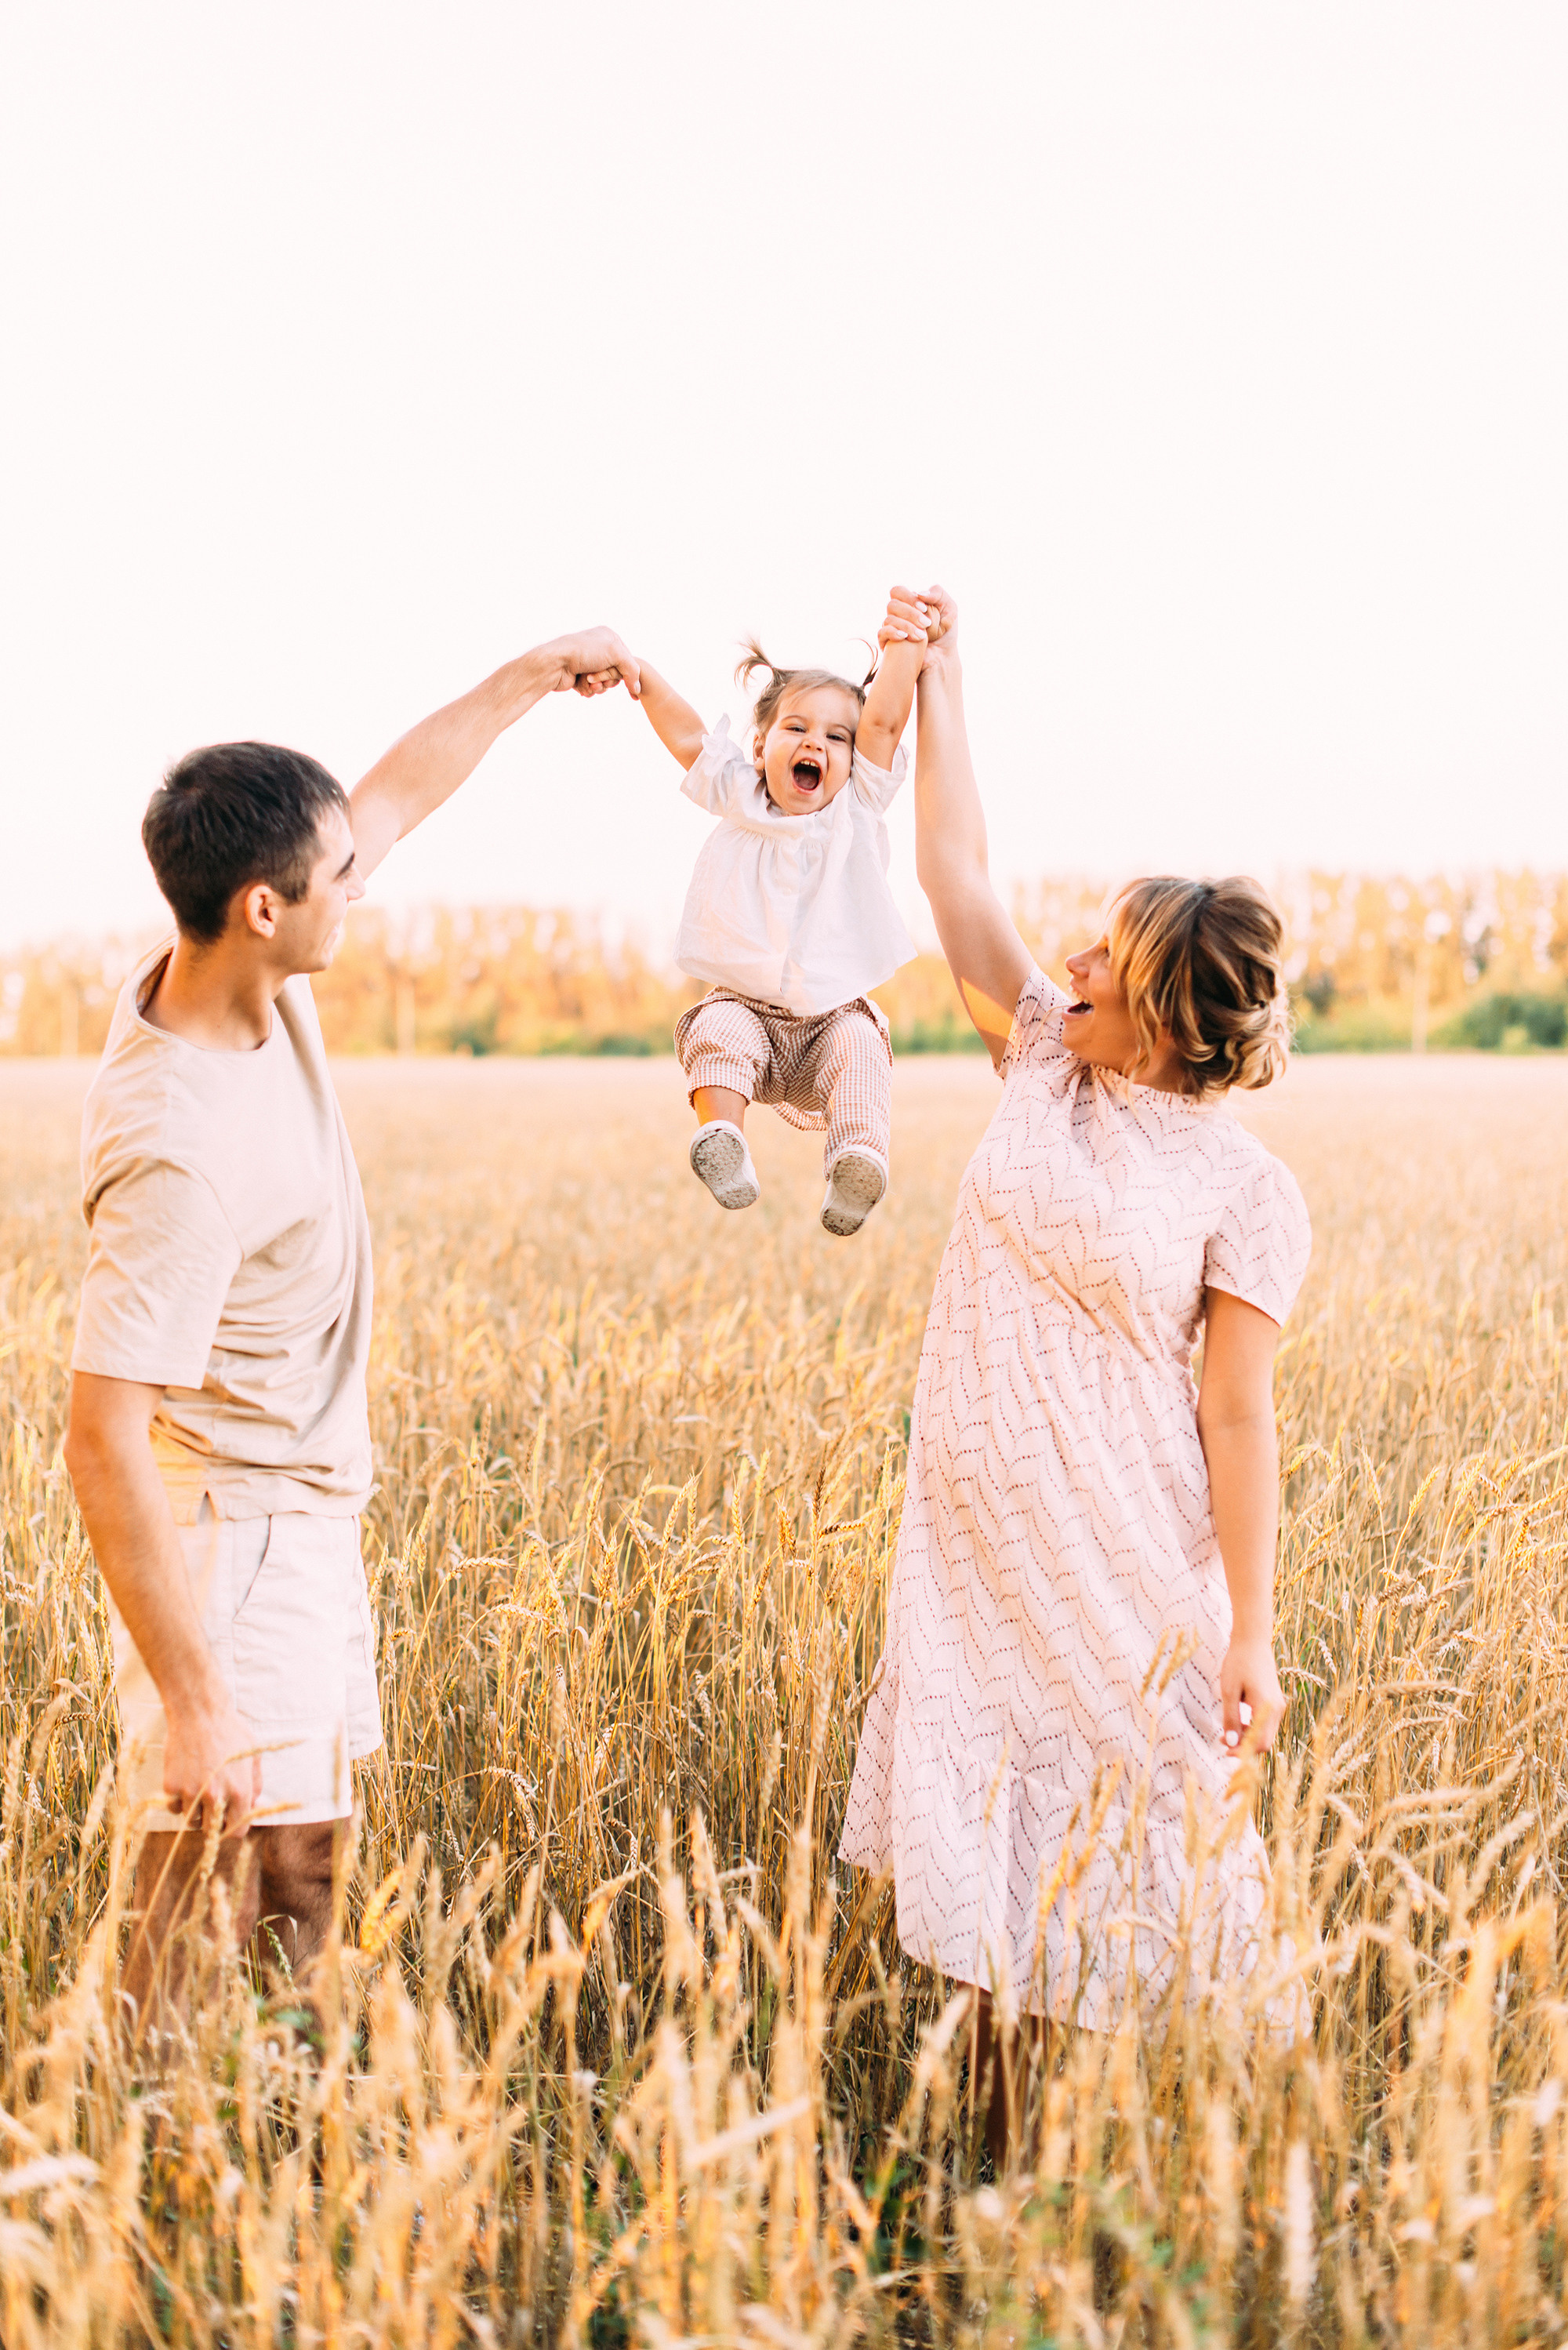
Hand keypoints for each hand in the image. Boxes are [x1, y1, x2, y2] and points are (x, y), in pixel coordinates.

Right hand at [162, 1692, 260, 1837]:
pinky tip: (185, 1782)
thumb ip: (255, 1785)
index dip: (234, 1827)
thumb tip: (253, 1806)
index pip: (237, 1831)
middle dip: (213, 1822)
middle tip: (212, 1805)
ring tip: (199, 1789)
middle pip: (211, 1830)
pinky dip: (178, 1800)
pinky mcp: (171, 1786)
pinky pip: (174, 1806)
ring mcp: (190, 1792)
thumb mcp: (253, 1755)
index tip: (229, 1819)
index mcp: (240, 1791)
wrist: (198, 1712)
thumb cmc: (229, 1731)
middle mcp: (215, 1796)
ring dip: (195, 1811)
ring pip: (191, 1820)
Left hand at [535, 627, 641, 699]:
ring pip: (604, 683)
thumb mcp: (615, 654)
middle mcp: (599, 648)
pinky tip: (580, 685)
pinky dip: (588, 689)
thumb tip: (637, 689)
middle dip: (608, 679)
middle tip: (596, 677)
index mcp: (608, 637)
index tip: (620, 676)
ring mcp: (588, 662)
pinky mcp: (579, 675)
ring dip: (598, 686)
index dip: (625, 672)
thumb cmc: (584, 652)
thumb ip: (633, 670)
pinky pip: (592, 688)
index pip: (628, 659)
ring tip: (587, 681)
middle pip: (617, 673)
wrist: (555, 663)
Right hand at [882, 584, 956, 672]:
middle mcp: (897, 615)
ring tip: (922, 636)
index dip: (908, 597)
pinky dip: (893, 633)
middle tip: (927, 623)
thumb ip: (938, 593)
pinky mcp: (887, 644)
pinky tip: (905, 637)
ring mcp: (891, 629)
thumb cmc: (946, 632)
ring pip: (888, 619)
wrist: (943, 657)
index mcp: (908, 603)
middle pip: (892, 605)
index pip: (897, 592)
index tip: (924, 608)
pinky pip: (882, 633)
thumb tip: (919, 593)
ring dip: (907, 626)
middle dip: (910, 613)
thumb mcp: (950, 608)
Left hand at [1219, 1634, 1284, 1755]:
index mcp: (1266, 1707)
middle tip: (1222, 1742)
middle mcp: (1277, 1709)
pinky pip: (1265, 1722)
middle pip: (1264, 1741)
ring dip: (1247, 1736)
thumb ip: (1231, 1718)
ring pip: (1265, 1732)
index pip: (1261, 1743)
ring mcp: (1278, 1704)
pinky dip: (1252, 1726)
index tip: (1224, 1751)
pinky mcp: (1275, 1700)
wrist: (1252, 1640)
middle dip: (1244, 1745)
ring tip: (1226, 1733)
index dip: (1243, 1752)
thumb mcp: (1229, 1692)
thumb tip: (1230, 1743)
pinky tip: (1237, 1721)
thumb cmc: (1238, 1663)